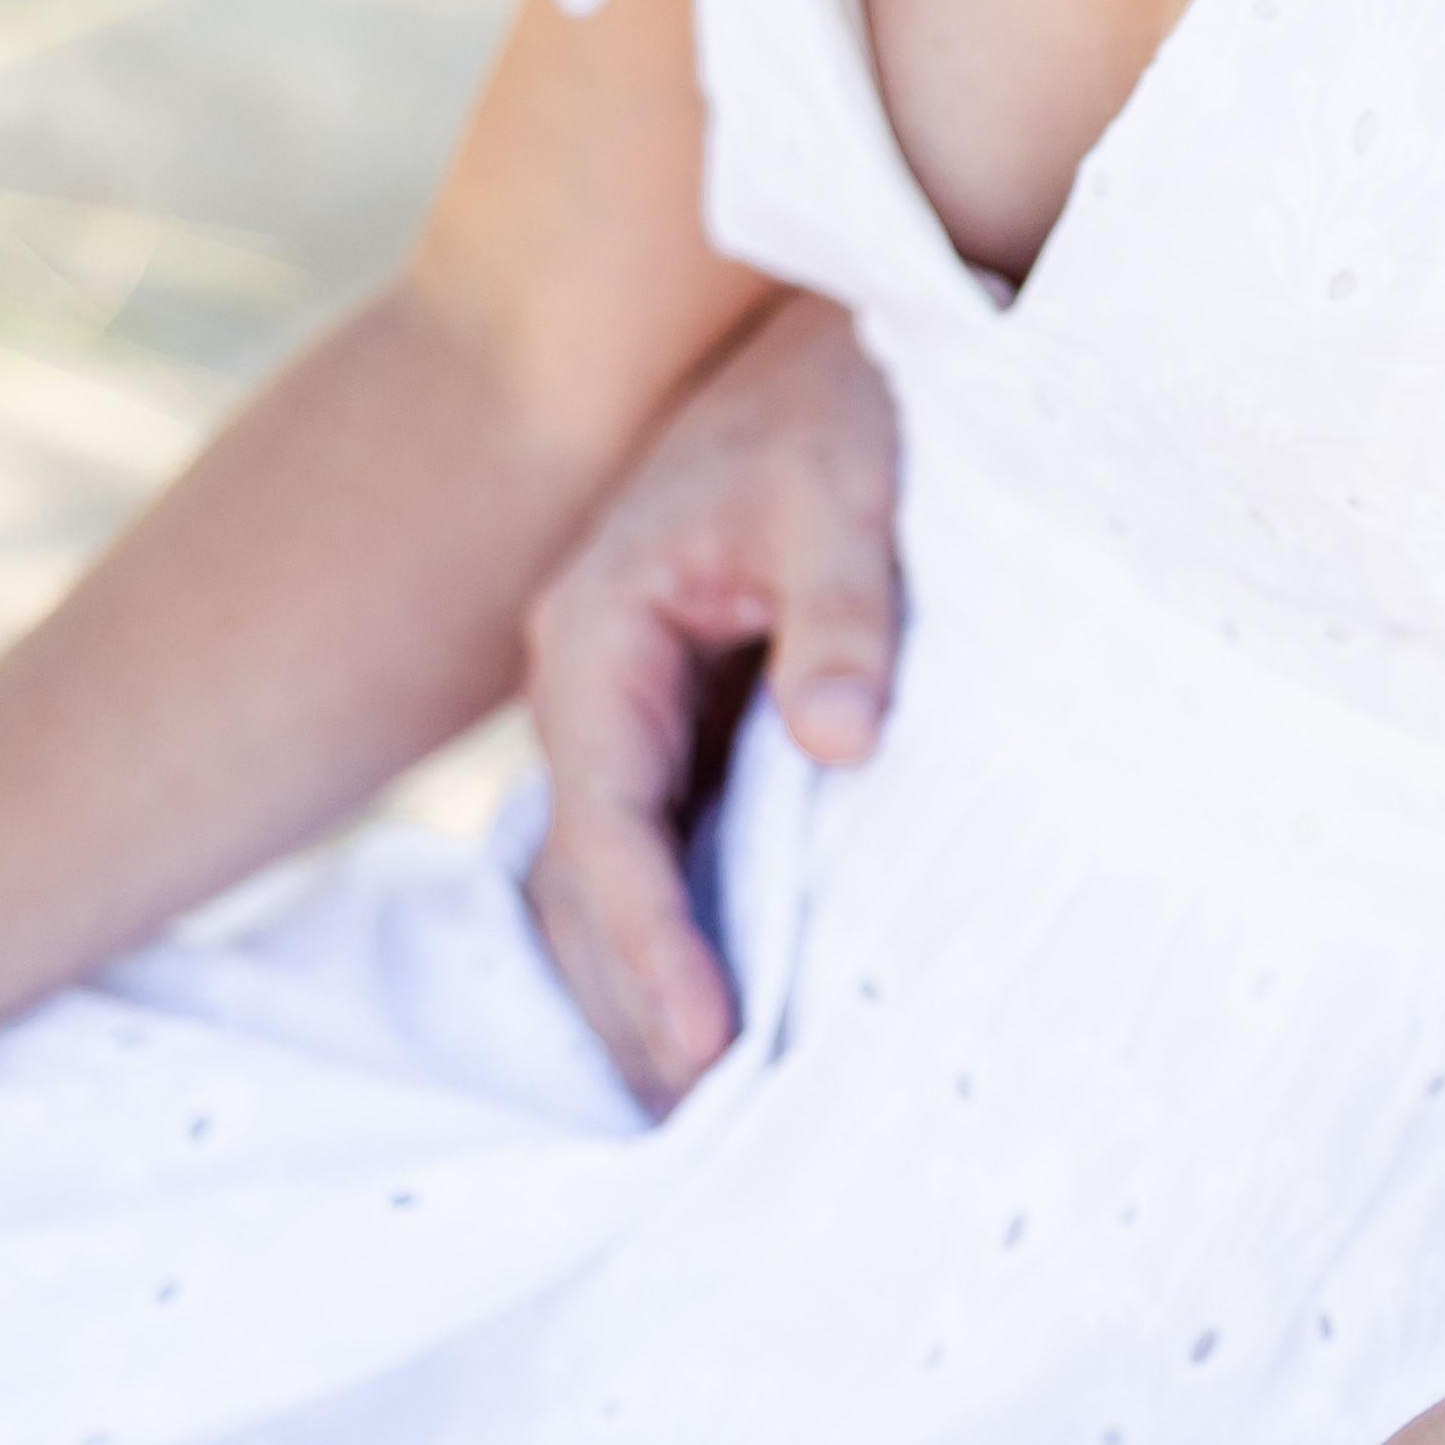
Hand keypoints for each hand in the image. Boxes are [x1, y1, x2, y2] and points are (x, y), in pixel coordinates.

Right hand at [517, 291, 903, 1109]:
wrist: (860, 318)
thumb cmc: (849, 394)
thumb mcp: (847, 489)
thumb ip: (839, 613)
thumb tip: (839, 744)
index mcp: (598, 631)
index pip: (605, 827)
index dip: (649, 946)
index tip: (708, 1044)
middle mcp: (592, 676)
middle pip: (584, 878)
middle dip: (635, 999)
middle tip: (707, 1126)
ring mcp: (635, 699)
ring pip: (618, 872)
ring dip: (653, 978)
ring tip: (715, 1106)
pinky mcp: (693, 706)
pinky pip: (674, 840)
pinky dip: (695, 924)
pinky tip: (746, 1004)